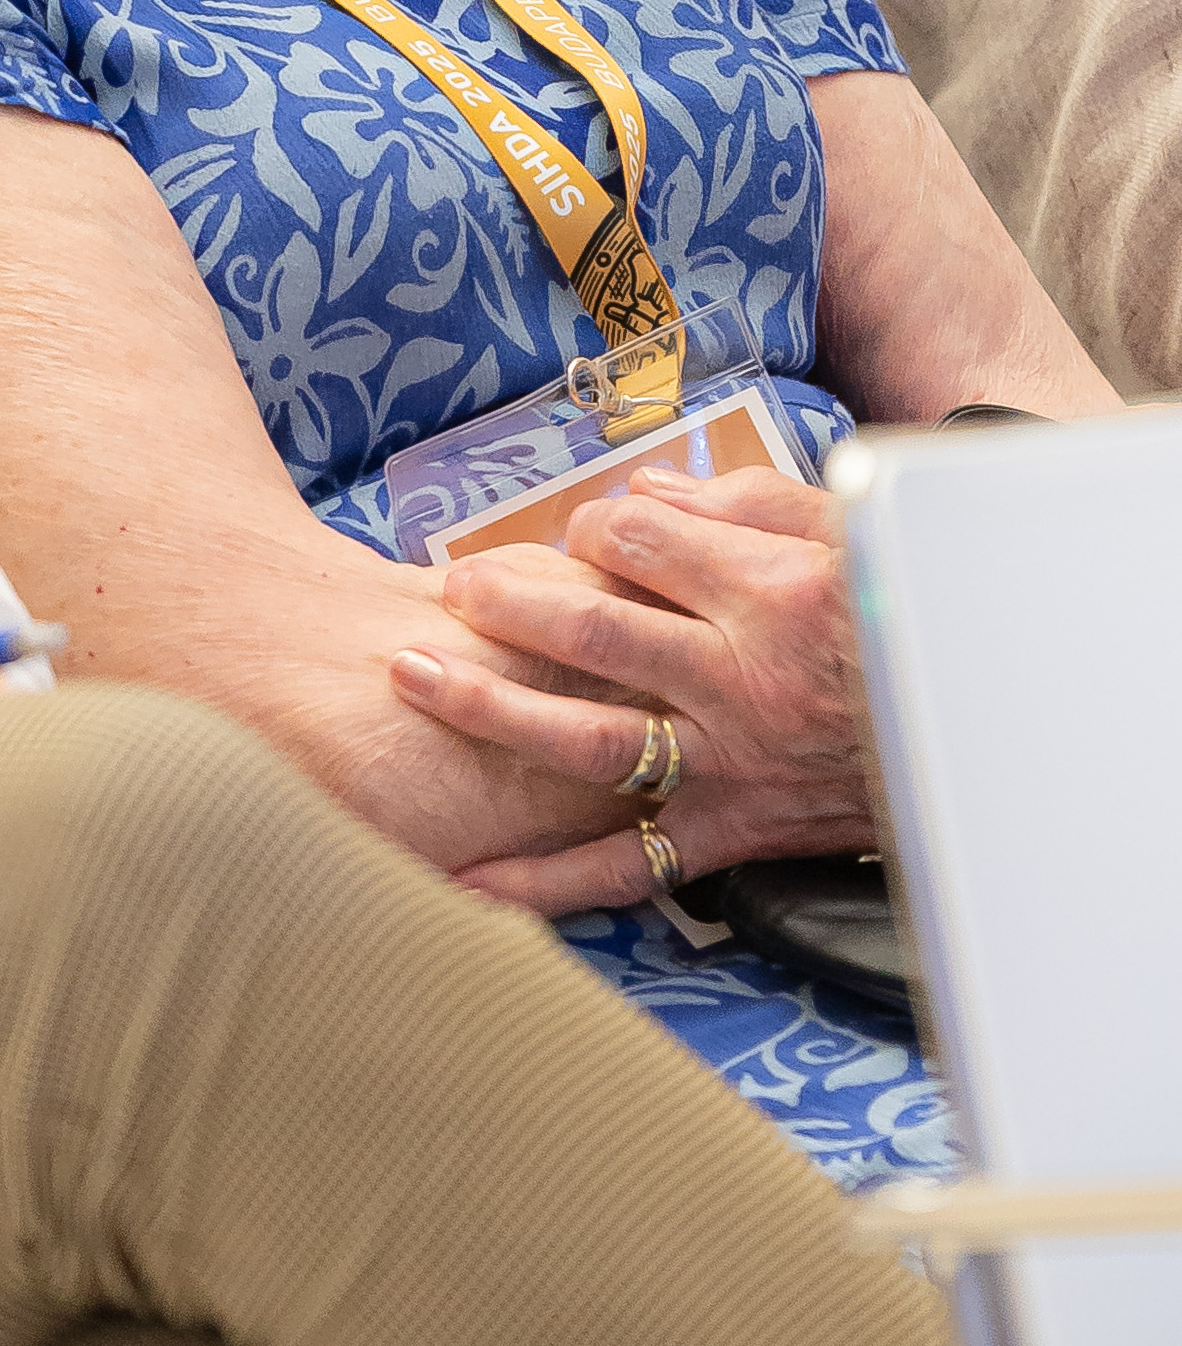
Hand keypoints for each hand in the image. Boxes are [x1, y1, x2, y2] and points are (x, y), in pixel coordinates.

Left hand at [388, 465, 874, 912]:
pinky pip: (625, 868)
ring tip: (409, 675)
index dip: (593, 529)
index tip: (578, 531)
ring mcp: (726, 767)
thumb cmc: (892, 616)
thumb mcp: (835, 533)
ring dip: (490, 708)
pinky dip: (542, 883)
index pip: (641, 548)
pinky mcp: (726, 834)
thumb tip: (638, 496)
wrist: (969, 732)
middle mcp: (738, 684)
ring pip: (588, 742)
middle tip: (450, 587)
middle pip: (595, 635)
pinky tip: (465, 881)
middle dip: (508, 604)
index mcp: (768, 598)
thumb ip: (732, 506)